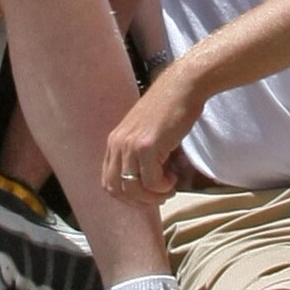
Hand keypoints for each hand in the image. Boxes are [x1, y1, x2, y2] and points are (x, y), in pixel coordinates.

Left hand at [102, 69, 199, 204]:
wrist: (181, 88)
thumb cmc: (169, 110)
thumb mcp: (144, 133)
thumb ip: (138, 155)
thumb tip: (147, 185)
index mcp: (114, 141)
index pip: (108, 182)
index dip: (127, 196)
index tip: (146, 196)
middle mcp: (117, 144)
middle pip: (116, 189)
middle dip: (139, 201)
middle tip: (159, 196)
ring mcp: (130, 145)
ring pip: (134, 189)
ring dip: (153, 196)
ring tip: (168, 187)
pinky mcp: (147, 146)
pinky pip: (151, 182)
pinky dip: (163, 186)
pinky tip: (173, 177)